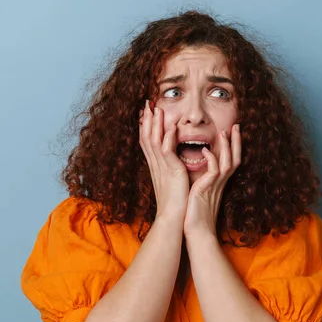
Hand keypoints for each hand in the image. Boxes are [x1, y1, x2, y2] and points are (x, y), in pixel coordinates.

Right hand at [139, 100, 189, 220]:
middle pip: (147, 137)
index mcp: (156, 166)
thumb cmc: (175, 202)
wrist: (173, 217)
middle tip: (148, 103)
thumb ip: (171, 167)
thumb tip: (173, 159)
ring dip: (156, 124)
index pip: (147, 141)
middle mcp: (156, 165)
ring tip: (157, 108)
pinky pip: (167, 151)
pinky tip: (171, 127)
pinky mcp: (171, 172)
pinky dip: (168, 138)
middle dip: (147, 120)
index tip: (146, 112)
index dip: (146, 126)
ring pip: (154, 141)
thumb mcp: (171, 180)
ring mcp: (162, 168)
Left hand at [183, 124, 240, 237]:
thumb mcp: (200, 193)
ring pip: (228, 162)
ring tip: (224, 132)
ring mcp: (216, 186)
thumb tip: (197, 172)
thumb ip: (202, 181)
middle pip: (235, 158)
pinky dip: (212, 159)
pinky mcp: (207, 189)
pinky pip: (214, 171)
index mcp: (219, 182)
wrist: (196, 232)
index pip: (231, 160)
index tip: (232, 132)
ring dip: (227, 146)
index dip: (233, 146)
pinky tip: (206, 150)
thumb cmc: (195, 214)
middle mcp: (220, 183)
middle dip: (236, 141)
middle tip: (236, 125)